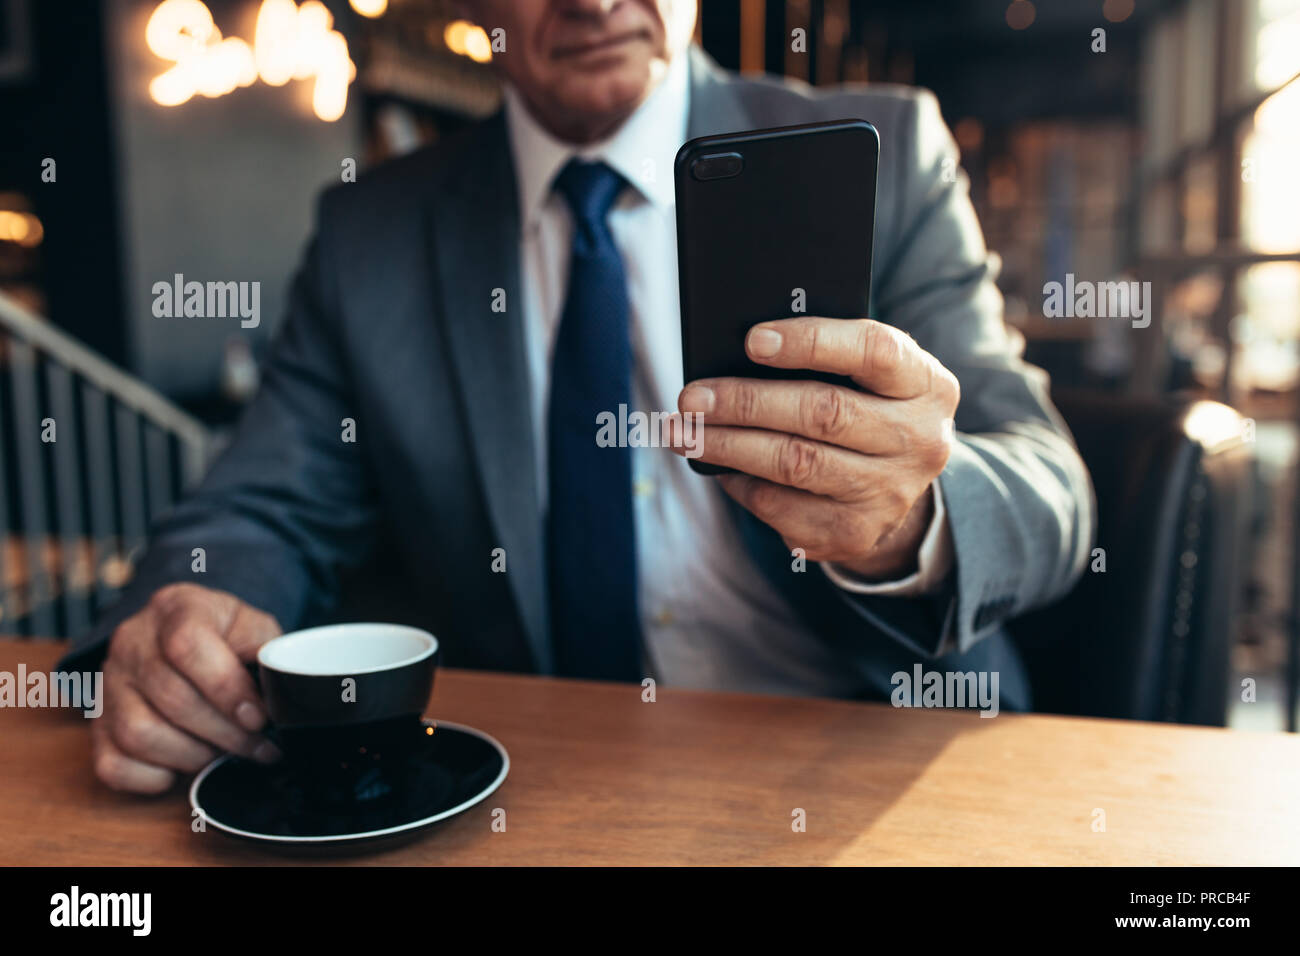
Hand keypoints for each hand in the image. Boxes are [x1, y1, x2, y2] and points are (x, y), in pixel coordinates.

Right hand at [92, 583, 281, 792]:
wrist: (183, 636)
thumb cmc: (224, 636)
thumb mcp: (253, 626)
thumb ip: (265, 652)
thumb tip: (277, 692)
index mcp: (174, 608)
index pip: (187, 645)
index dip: (226, 689)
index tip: (258, 717)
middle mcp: (131, 642)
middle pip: (170, 697)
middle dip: (224, 733)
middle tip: (256, 746)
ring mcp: (107, 684)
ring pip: (138, 734)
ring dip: (190, 755)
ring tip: (220, 751)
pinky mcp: (97, 724)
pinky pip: (112, 765)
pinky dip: (152, 777)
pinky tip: (181, 765)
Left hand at [672, 316, 958, 579]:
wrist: (895, 484)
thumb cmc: (865, 406)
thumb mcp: (866, 375)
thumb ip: (825, 357)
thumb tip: (739, 354)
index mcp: (927, 385)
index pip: (873, 350)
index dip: (810, 342)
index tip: (751, 340)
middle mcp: (920, 440)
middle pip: (823, 412)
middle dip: (746, 402)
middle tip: (692, 398)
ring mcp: (890, 493)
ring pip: (795, 463)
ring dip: (728, 445)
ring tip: (684, 432)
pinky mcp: (856, 533)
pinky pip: (782, 507)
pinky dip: (742, 483)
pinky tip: (719, 466)